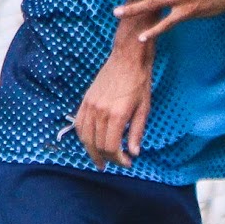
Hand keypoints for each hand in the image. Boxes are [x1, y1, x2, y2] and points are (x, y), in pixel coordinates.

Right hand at [74, 44, 152, 168]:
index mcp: (116, 115)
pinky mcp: (85, 100)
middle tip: (113, 164)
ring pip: (85, 137)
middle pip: (97, 145)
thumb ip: (137, 132)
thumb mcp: (144, 108)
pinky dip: (83, 137)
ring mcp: (90, 106)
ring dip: (91, 151)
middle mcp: (100, 112)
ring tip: (99, 160)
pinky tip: (90, 143)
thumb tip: (134, 153)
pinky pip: (79, 124)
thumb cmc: (140, 83)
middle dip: (106, 158)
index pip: (111, 147)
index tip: (127, 163)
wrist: (127, 58)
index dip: (118, 159)